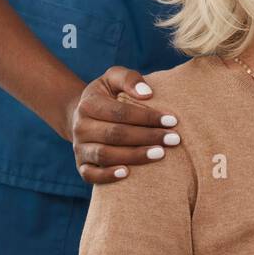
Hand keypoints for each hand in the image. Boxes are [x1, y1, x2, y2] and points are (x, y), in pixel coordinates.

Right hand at [67, 67, 180, 184]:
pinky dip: (107, 176)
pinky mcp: (81, 165)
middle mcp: (81, 126)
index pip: (120, 112)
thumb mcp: (114, 78)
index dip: (147, 117)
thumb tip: (147, 93)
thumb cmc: (108, 95)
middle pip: (115, 134)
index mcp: (89, 104)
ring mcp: (79, 148)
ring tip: (160, 154)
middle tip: (173, 139)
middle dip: (147, 137)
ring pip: (105, 155)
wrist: (84, 115)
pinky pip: (90, 175)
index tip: (172, 121)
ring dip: (135, 156)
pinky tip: (128, 174)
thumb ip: (129, 79)